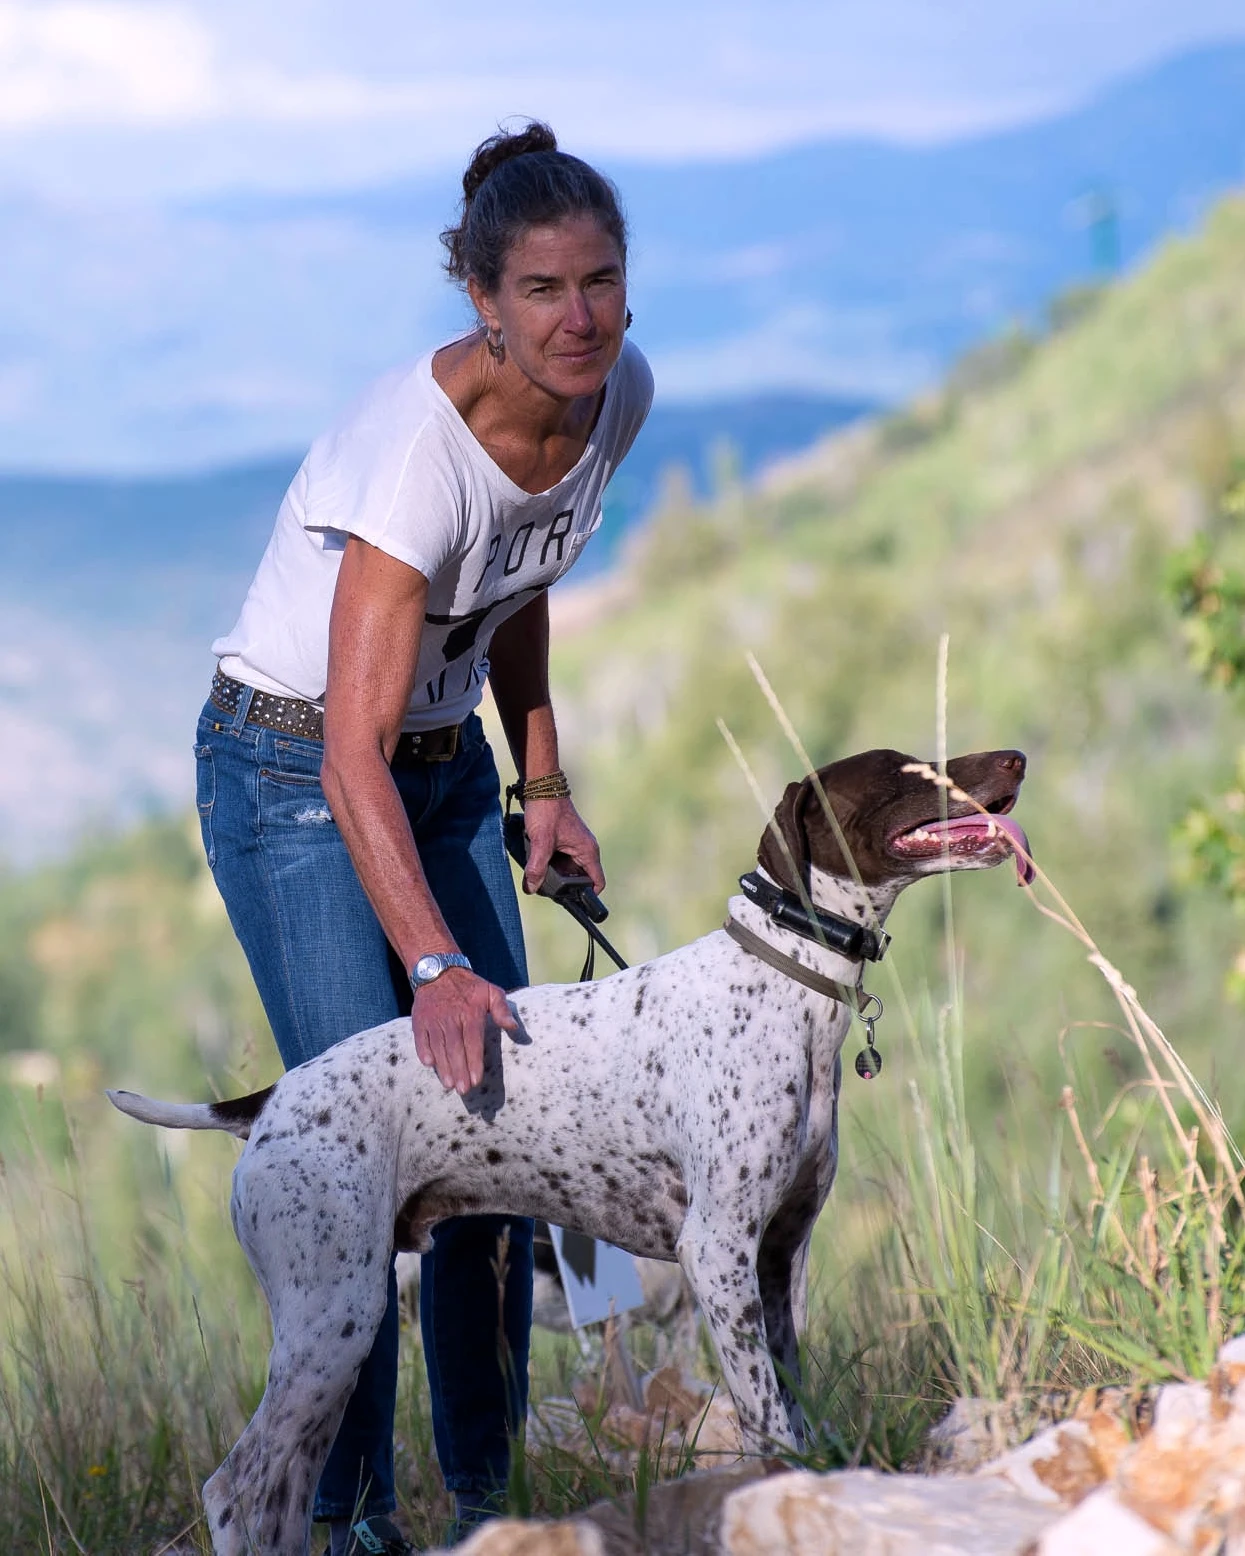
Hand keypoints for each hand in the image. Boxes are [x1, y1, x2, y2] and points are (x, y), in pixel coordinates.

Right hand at [411, 969, 517, 1093]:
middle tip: (463, 1090)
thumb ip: (502, 1009)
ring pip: (439, 1046)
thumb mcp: (491, 991)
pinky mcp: (420, 1020)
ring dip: (443, 1066)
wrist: (439, 970)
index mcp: (471, 1013)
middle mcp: (452, 1017)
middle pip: (455, 1048)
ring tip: (449, 1084)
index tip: (476, 1080)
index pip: (473, 1042)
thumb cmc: (470, 986)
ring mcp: (434, 1019)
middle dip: (459, 1070)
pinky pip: (421, 1038)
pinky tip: (429, 1064)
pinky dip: (423, 1050)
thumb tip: (513, 1027)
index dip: (474, 1062)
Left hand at [520, 796, 604, 895]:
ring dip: (554, 873)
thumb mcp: (541, 841)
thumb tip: (532, 888)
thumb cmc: (546, 810)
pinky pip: (559, 859)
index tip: (570, 901)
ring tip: (539, 872)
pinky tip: (536, 861)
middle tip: (545, 886)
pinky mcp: (564, 841)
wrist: (541, 787)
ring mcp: (575, 845)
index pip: (597, 882)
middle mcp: (585, 849)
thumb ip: (537, 867)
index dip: (586, 896)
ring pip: (567, 869)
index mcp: (588, 851)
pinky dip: (549, 863)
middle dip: (563, 885)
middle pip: (579, 878)